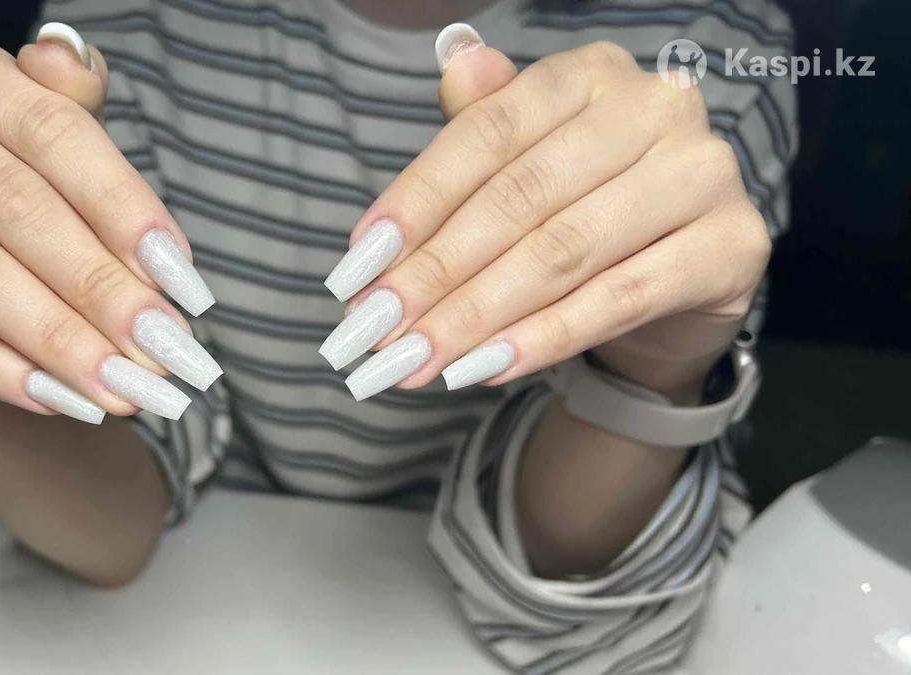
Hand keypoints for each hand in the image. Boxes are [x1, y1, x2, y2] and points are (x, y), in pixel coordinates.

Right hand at [0, 24, 220, 422]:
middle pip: (13, 204)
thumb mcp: (37, 146)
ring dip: (53, 338)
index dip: (126, 209)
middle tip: (162, 351)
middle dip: (99, 288)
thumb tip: (81, 67)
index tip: (183, 282)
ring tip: (120, 387)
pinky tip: (50, 396)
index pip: (54, 132)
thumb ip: (70, 117)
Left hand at [320, 27, 769, 401]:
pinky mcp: (732, 246)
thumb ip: (481, 128)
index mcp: (590, 74)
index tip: (357, 267)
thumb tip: (453, 59)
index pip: (486, 134)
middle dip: (435, 273)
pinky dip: (544, 338)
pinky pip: (620, 298)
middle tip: (374, 331)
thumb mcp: (525, 165)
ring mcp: (702, 175)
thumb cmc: (585, 209)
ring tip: (416, 359)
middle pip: (519, 198)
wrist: (680, 276)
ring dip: (477, 315)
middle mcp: (655, 109)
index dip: (415, 202)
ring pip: (564, 251)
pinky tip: (484, 368)